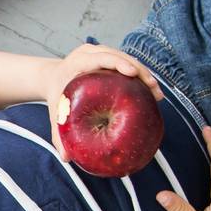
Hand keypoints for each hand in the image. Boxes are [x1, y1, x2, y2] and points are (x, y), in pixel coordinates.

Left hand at [40, 43, 165, 160]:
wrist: (53, 77)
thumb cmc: (55, 96)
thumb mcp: (55, 112)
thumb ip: (58, 133)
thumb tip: (66, 158)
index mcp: (78, 61)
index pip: (102, 58)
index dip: (118, 63)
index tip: (132, 73)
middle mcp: (92, 52)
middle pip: (120, 57)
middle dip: (140, 72)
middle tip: (154, 90)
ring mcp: (103, 52)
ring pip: (129, 59)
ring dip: (145, 74)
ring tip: (157, 94)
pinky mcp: (111, 56)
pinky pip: (129, 64)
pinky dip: (140, 76)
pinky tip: (151, 92)